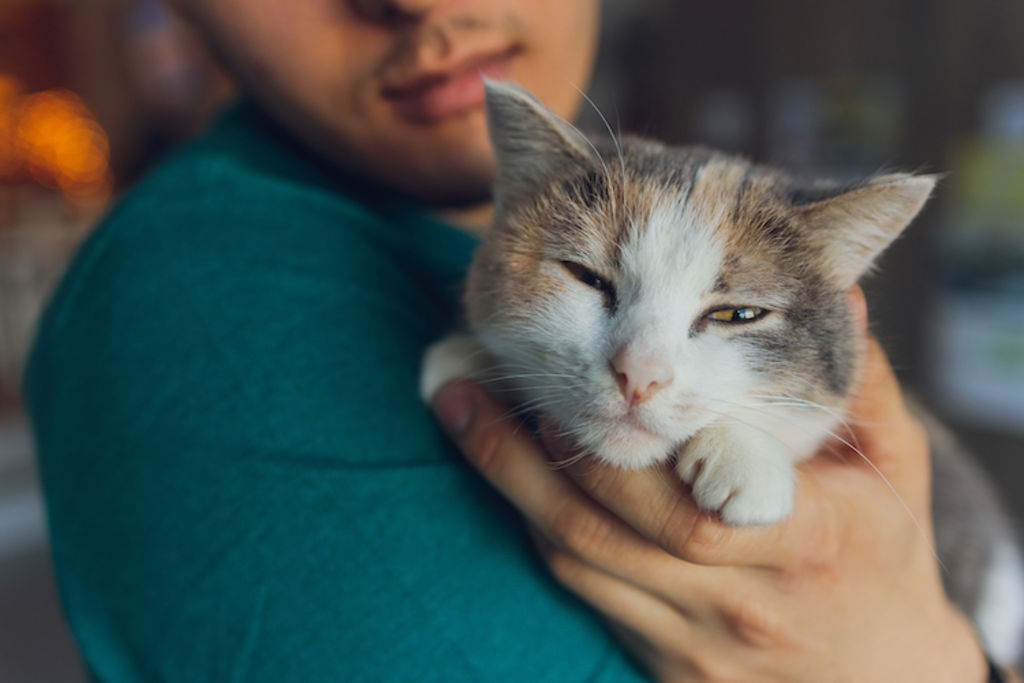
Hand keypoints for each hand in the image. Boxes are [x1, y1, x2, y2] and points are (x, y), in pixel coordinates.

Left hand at [432, 291, 987, 681]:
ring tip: (461, 414)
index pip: (691, 510)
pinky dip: (543, 530)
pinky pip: (585, 595)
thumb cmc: (885, 559)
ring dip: (510, 486)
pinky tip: (513, 477)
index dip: (612, 459)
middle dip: (520, 457)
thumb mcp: (898, 470)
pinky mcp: (665, 664)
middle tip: (464, 385)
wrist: (885, 681)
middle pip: (604, 533)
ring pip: (579, 564)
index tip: (555, 390)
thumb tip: (837, 288)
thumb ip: (865, 383)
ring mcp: (693, 642)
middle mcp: (736, 601)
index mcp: (800, 542)